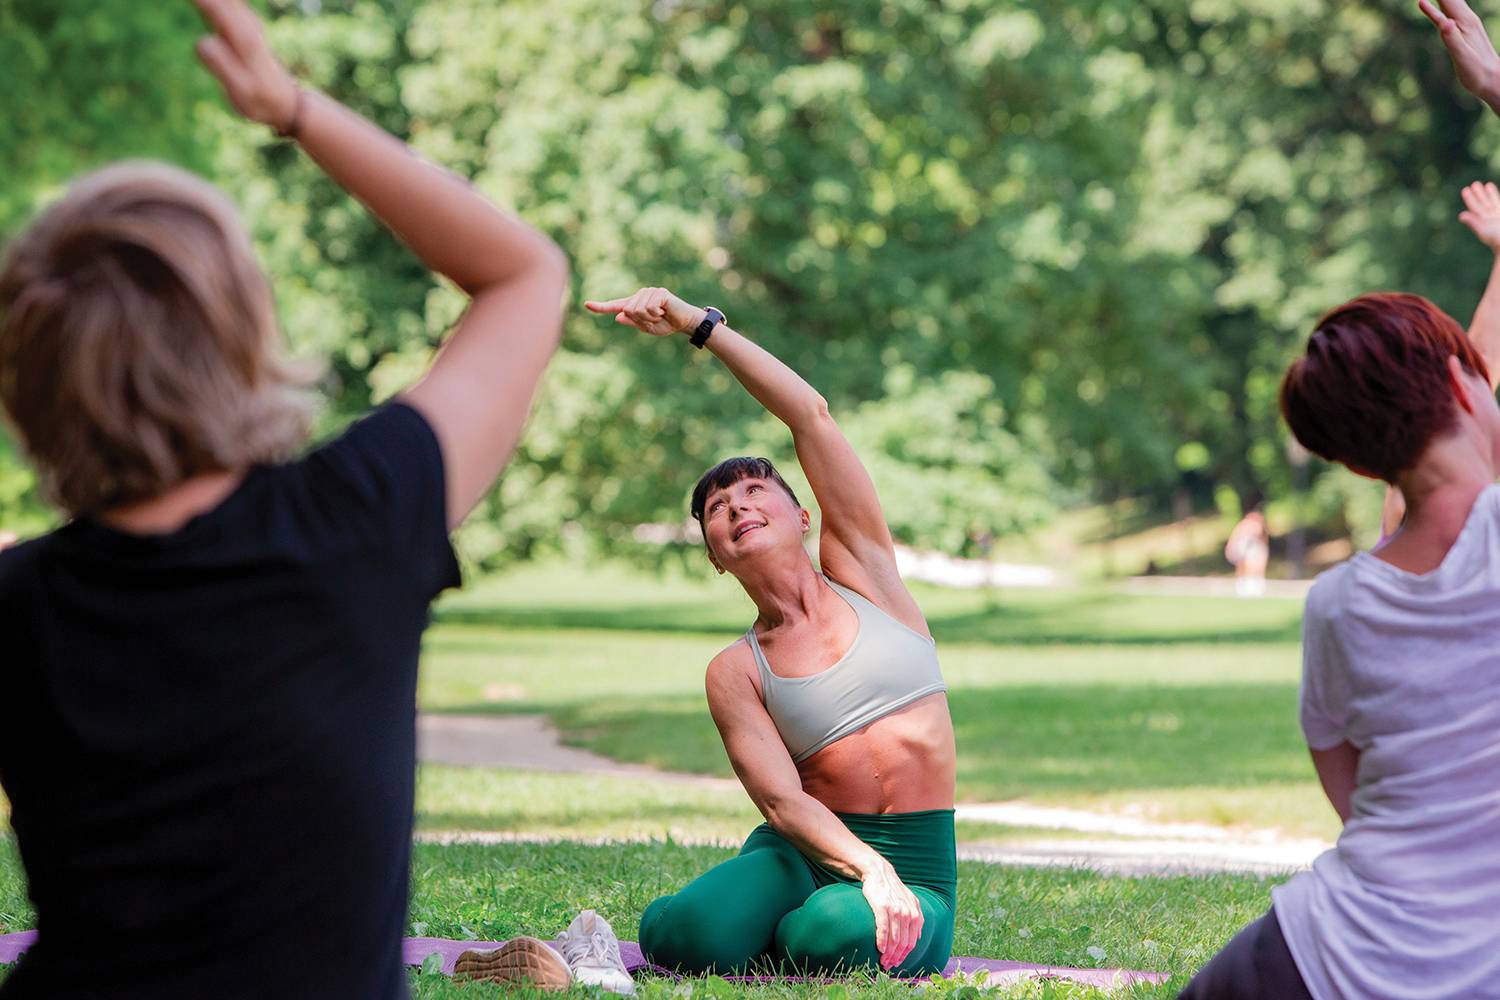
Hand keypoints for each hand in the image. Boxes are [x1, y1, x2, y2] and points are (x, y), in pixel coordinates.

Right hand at [190, 0, 298, 130]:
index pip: (212, 3)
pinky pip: (223, 0)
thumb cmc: (259, 99)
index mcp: (242, 36)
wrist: (283, 101)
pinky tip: (204, 1)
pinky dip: (212, 1)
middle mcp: (244, 21)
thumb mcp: (241, 90)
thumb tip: (204, 41)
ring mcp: (243, 19)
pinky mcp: (239, 20)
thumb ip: (222, 66)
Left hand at [584, 287, 704, 336]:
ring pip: (638, 309)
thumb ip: (633, 322)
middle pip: (629, 310)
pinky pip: (649, 307)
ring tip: (661, 314)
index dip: (601, 307)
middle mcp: (640, 295)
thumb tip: (618, 316)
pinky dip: (656, 314)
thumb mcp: (647, 328)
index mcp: (634, 304)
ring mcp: (649, 292)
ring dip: (650, 317)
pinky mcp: (658, 292)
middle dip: (642, 320)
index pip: (615, 306)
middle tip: (656, 319)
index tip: (587, 304)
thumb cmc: (666, 324)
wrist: (684, 322)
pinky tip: (664, 311)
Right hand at [859, 862, 923, 971]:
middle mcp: (908, 913)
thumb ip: (916, 918)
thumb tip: (918, 937)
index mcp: (915, 914)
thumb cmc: (893, 889)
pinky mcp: (883, 907)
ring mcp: (896, 910)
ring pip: (894, 939)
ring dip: (888, 953)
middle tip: (888, 965)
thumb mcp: (910, 901)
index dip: (904, 955)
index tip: (897, 963)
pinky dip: (882, 942)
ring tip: (883, 961)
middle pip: (903, 943)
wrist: (879, 873)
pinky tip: (880, 949)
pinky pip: (884, 929)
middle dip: (896, 957)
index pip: (912, 942)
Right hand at [1420, 0, 1499, 105]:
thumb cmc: (1478, 73)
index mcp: (1464, 22)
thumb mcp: (1463, 59)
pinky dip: (1432, 7)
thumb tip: (1442, 23)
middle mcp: (1464, 18)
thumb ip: (1453, 40)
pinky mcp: (1458, 31)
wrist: (1493, 80)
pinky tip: (1422, 3)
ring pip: (1446, 1)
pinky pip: (1443, 15)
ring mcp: (1462, 24)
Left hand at [1460, 181, 1499, 249]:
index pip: (1474, 208)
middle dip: (1479, 194)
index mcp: (1482, 222)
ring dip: (1488, 194)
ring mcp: (1498, 217)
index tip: (1465, 189)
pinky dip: (1496, 197)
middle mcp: (1490, 219)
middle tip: (1475, 183)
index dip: (1470, 199)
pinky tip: (1493, 189)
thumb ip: (1474, 222)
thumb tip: (1461, 215)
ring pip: (1492, 203)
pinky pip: (1499, 204)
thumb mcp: (1485, 230)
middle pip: (1483, 204)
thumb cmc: (1498, 239)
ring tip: (1485, 184)